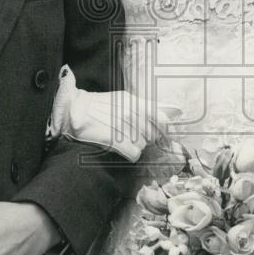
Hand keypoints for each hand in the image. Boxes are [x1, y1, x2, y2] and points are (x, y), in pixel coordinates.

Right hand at [50, 65, 180, 160]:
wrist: (75, 109)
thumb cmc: (101, 105)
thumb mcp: (126, 99)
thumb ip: (151, 106)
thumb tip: (178, 110)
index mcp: (136, 103)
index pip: (162, 119)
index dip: (166, 131)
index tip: (166, 137)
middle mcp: (132, 113)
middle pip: (152, 135)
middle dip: (146, 138)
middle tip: (133, 136)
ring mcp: (123, 127)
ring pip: (143, 145)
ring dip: (136, 146)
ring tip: (123, 140)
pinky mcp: (114, 140)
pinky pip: (133, 153)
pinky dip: (129, 154)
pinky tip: (121, 149)